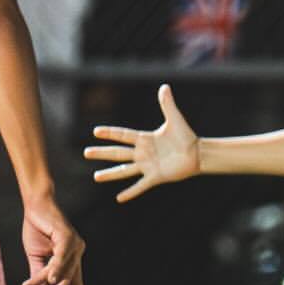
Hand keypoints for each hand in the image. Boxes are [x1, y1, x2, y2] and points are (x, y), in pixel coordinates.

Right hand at [20, 198, 87, 284]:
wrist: (35, 206)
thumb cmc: (37, 229)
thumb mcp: (36, 256)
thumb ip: (39, 274)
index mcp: (72, 257)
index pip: (76, 280)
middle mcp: (77, 251)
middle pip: (68, 278)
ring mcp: (74, 244)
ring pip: (62, 269)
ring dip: (49, 284)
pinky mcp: (67, 236)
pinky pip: (61, 256)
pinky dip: (56, 268)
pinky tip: (51, 280)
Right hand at [84, 84, 199, 202]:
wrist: (197, 154)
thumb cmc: (186, 136)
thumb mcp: (175, 119)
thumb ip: (167, 104)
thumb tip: (164, 86)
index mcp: (145, 139)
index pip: (123, 135)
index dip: (110, 133)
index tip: (96, 131)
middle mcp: (143, 153)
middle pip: (118, 153)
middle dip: (102, 152)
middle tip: (86, 153)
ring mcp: (147, 166)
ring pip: (124, 170)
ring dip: (110, 174)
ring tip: (96, 176)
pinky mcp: (155, 177)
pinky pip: (140, 186)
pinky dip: (130, 192)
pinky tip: (119, 198)